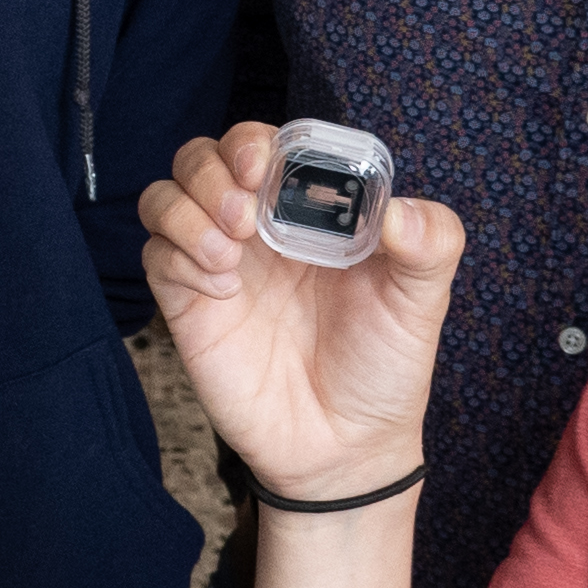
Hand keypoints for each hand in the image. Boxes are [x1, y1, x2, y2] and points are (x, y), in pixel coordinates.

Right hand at [138, 124, 462, 501]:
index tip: (266, 163)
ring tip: (229, 248)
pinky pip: (155, 256)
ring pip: (165, 197)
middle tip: (244, 211)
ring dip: (186, 207)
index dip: (256, 139)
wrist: (346, 448)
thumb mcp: (422, 302)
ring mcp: (219, 265)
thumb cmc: (383, 366)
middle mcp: (258, 228)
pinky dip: (176, 255)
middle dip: (213, 169)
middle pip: (203, 158)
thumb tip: (401, 210)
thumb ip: (431, 244)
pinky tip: (220, 287)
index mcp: (310, 211)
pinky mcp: (188, 306)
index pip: (267, 145)